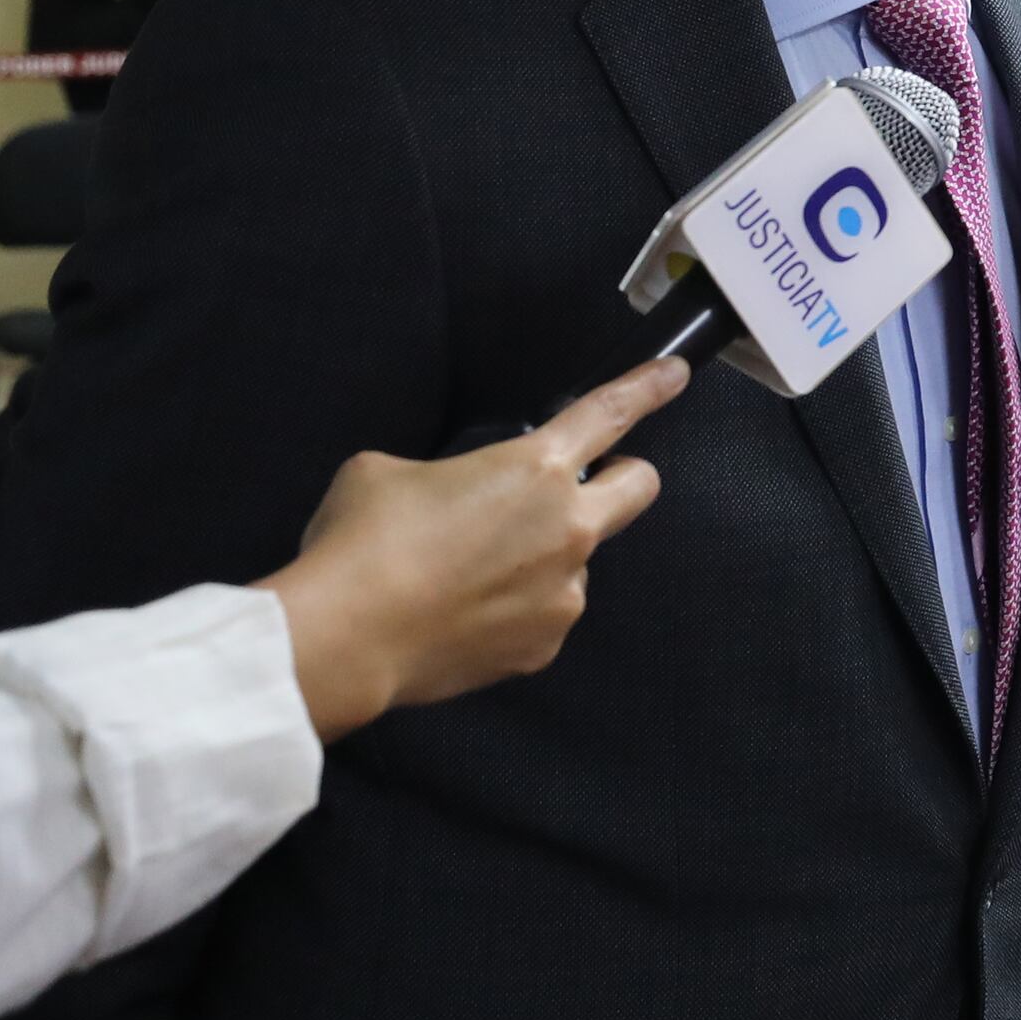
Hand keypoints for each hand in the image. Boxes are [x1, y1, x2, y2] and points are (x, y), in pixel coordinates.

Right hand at [258, 359, 682, 738]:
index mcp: (536, 469)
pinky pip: (545, 614)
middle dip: (622, 478)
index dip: (648, 387)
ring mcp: (563, 592)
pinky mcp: (545, 644)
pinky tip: (464, 614)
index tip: (673, 375)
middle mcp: (569, 528)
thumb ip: (441, 471)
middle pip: (638, 489)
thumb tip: (441, 493)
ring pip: (577, 561)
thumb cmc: (363, 544)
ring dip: (545, 557)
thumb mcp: (390, 471)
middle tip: (581, 486)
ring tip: (471, 574)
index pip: (610, 413)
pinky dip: (517, 610)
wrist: (346, 637)